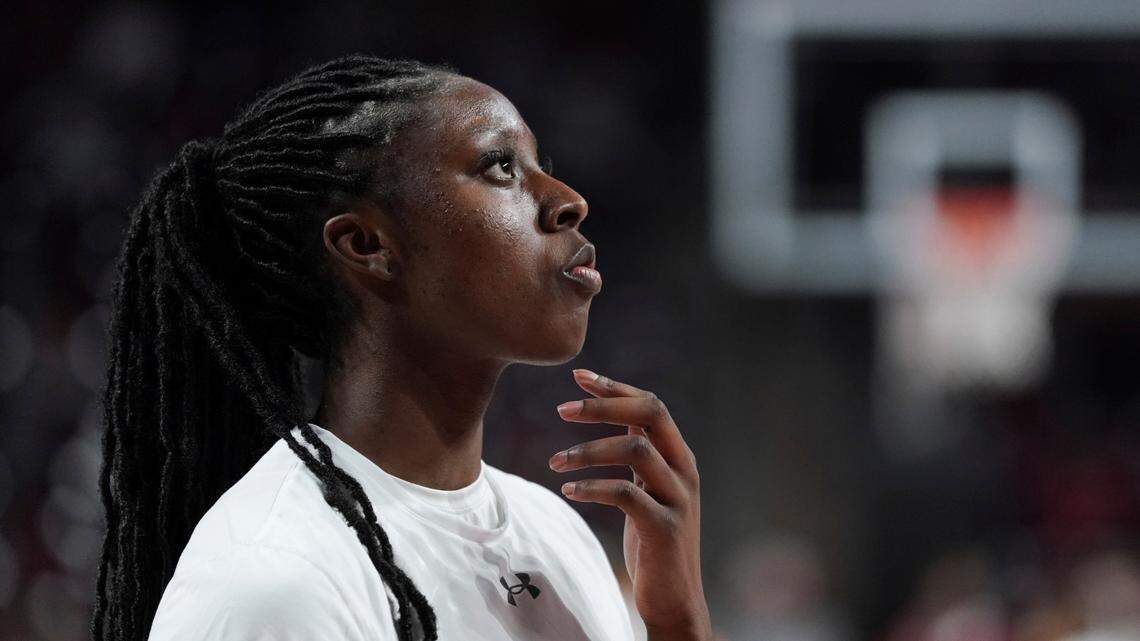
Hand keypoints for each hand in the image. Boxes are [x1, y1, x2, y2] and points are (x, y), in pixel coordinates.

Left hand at [550, 369, 710, 640]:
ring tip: (554, 462)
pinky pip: (624, 493)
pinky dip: (591, 487)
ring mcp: (677, 498)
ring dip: (587, 451)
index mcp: (679, 457)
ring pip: (636, 449)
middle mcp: (683, 470)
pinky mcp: (663, 527)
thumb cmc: (654, 543)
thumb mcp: (649, 489)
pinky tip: (569, 491)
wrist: (675, 600)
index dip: (614, 388)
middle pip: (651, 413)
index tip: (579, 377)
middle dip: (603, 406)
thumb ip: (639, 453)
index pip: (651, 405)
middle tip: (561, 409)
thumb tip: (613, 412)